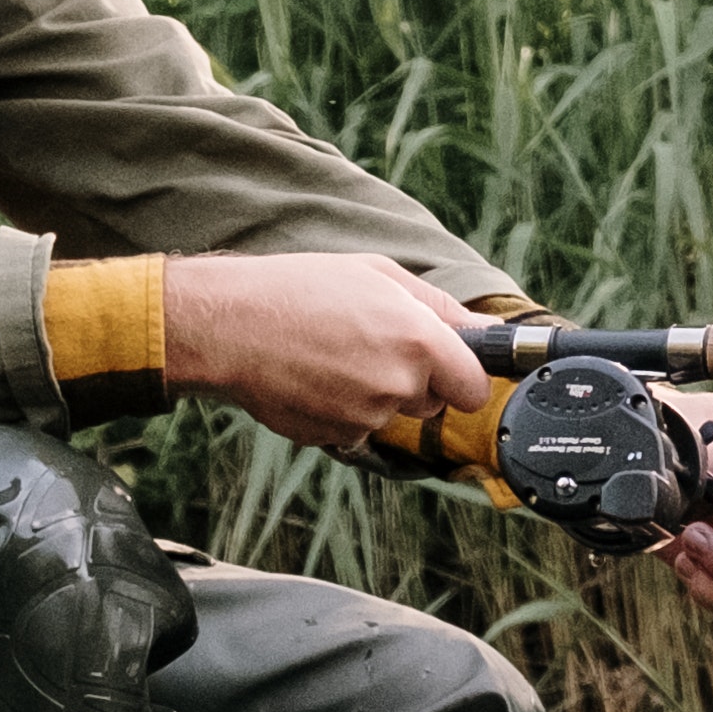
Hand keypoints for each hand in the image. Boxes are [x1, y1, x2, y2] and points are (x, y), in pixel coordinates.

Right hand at [162, 253, 493, 452]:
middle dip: (414, 382)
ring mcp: (365, 416)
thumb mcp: (377, 274)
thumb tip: (484, 332)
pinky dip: (341, 410)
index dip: (464, 378)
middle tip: (370, 345)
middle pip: (433, 403)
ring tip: (332, 355)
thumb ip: (439, 308)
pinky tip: (314, 377)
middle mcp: (397, 384)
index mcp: (419, 340)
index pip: (474, 388)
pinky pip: (355, 429)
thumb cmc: (300, 289)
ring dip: (372, 394)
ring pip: (390, 414)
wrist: (228, 325)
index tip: (451, 369)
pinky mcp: (334, 437)